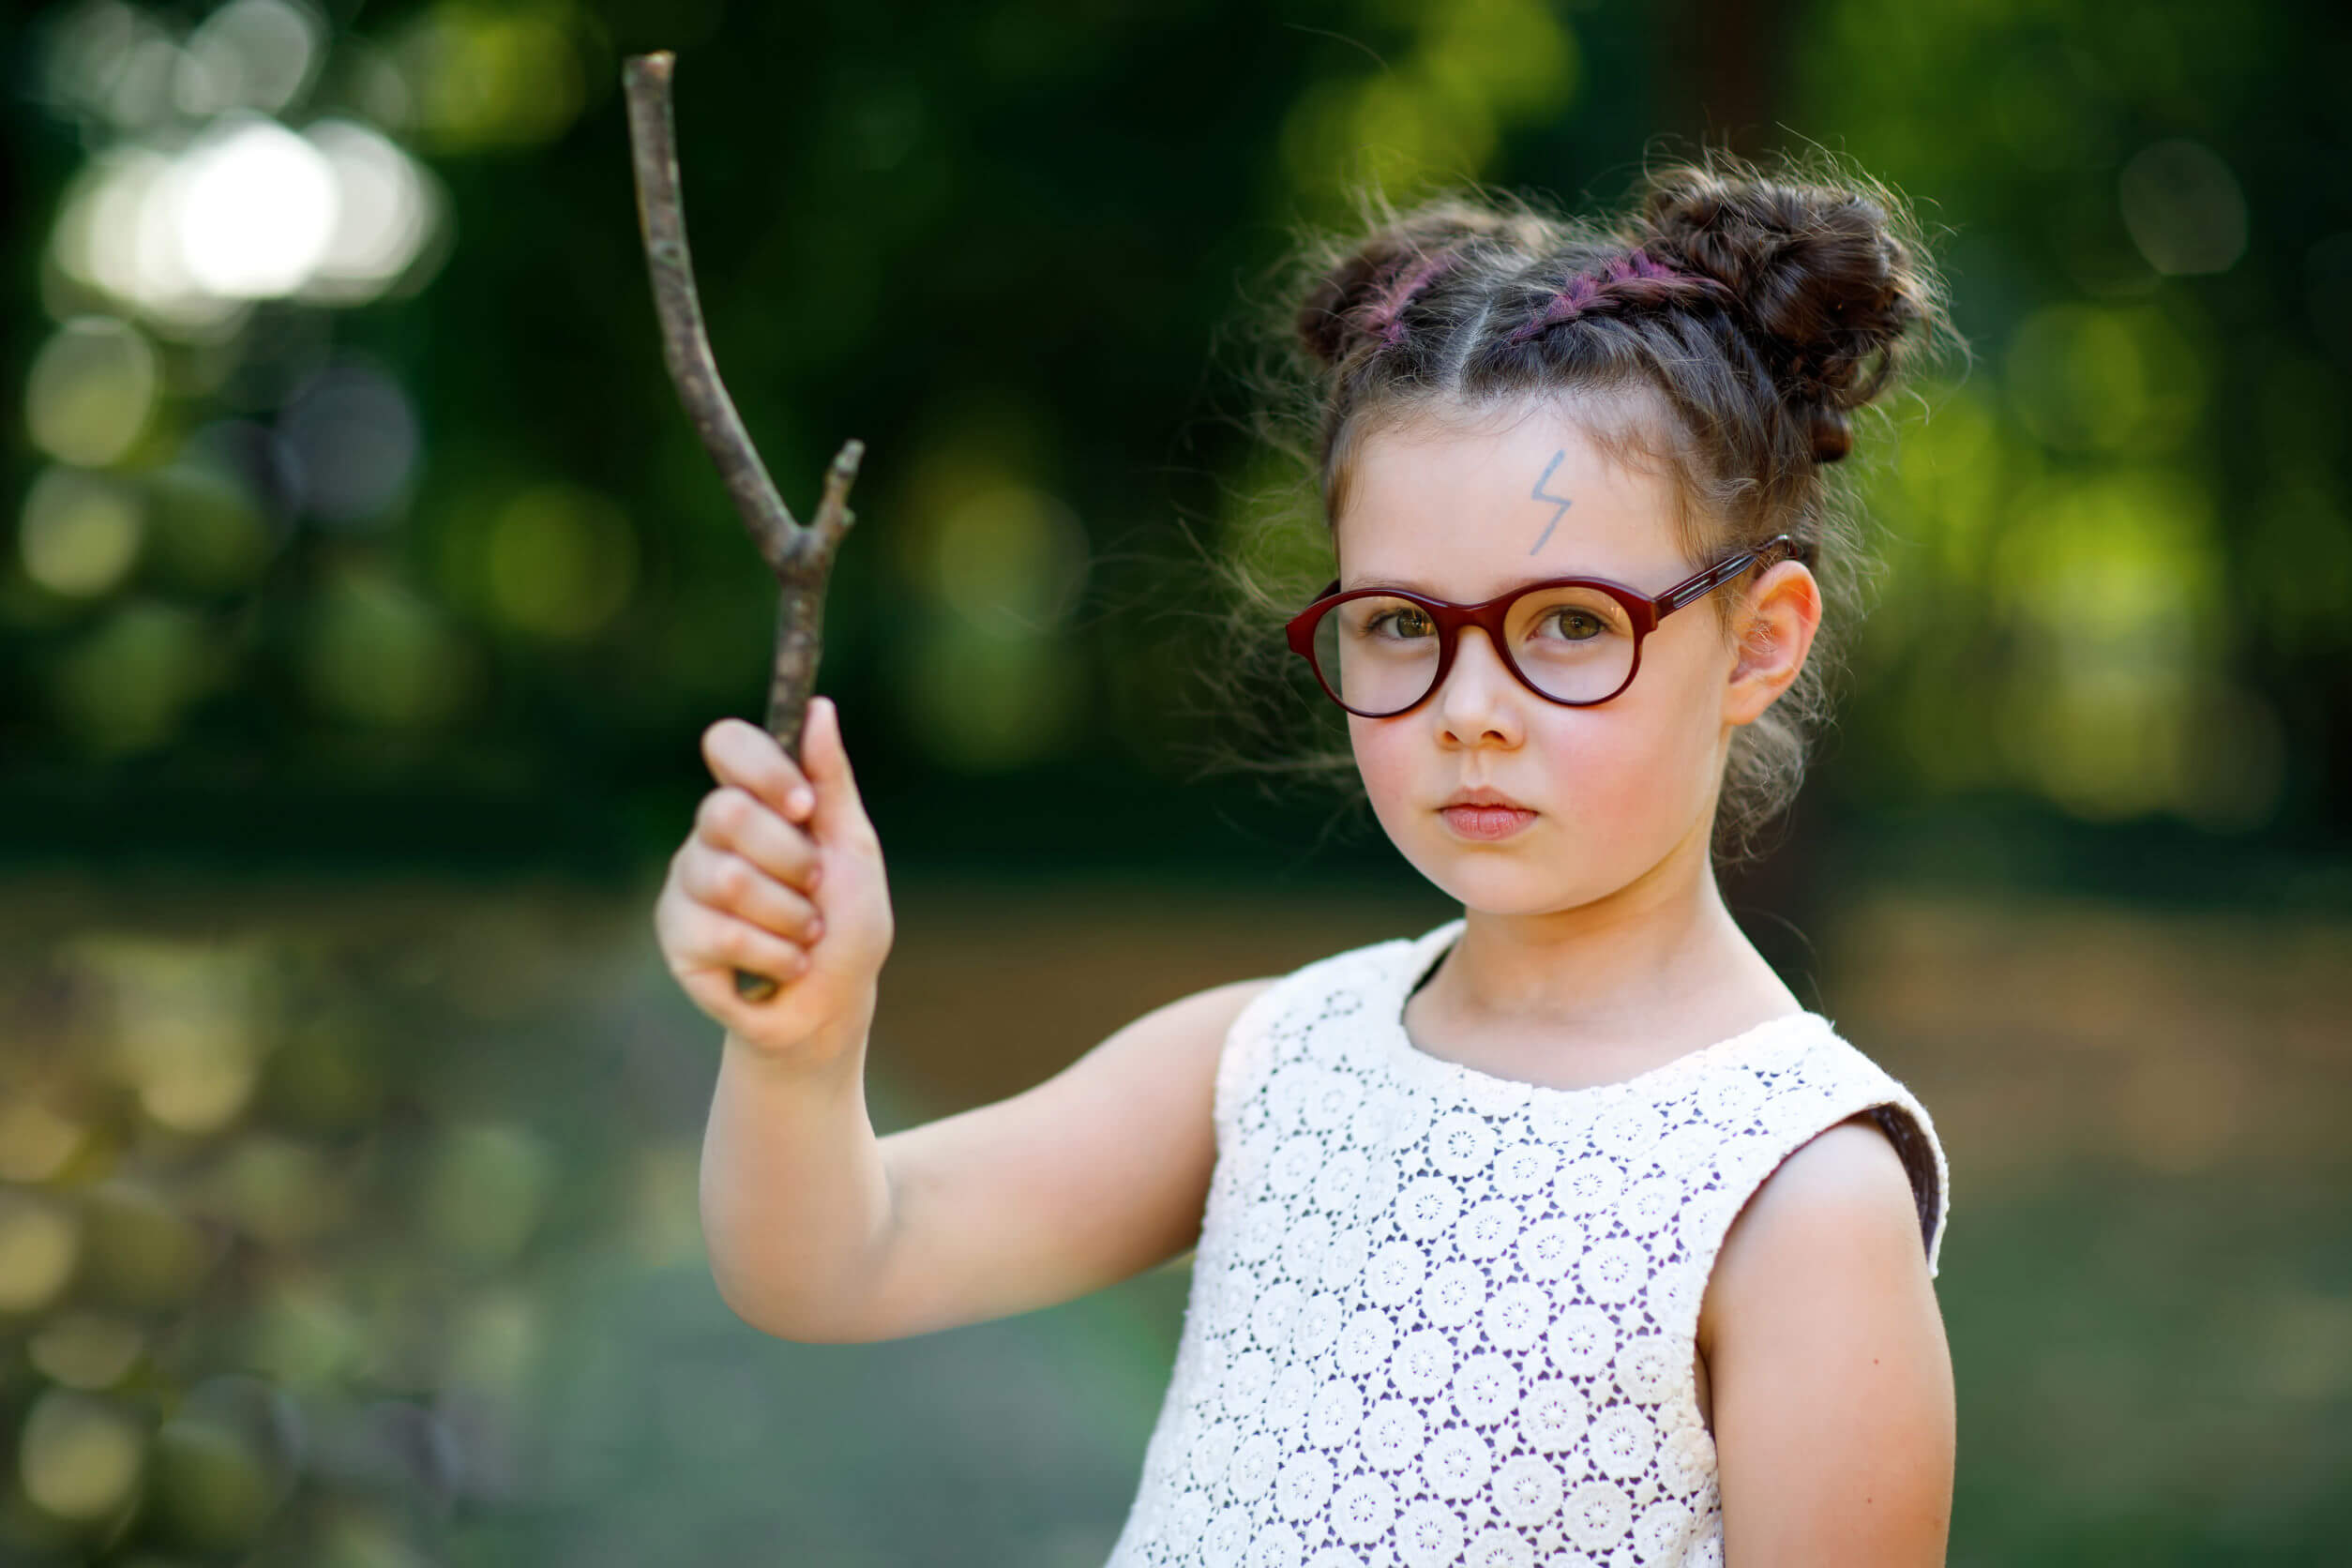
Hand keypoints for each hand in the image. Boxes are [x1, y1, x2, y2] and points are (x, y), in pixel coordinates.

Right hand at [655, 697, 894, 1066]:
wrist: (831, 1007)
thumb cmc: (848, 925)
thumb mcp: (853, 848)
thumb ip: (832, 780)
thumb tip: (818, 707)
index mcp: (755, 801)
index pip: (727, 744)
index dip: (763, 770)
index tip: (804, 808)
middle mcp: (711, 835)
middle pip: (726, 813)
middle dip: (791, 860)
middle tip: (815, 888)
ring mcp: (687, 884)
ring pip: (726, 880)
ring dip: (790, 918)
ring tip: (804, 936)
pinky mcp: (677, 936)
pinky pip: (719, 934)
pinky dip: (773, 956)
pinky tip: (782, 967)